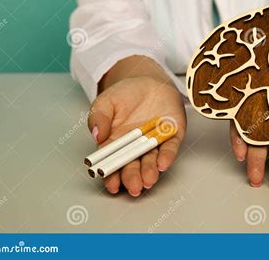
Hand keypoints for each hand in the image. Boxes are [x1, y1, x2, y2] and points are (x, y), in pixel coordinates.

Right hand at [88, 76, 185, 196]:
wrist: (149, 81)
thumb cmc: (125, 94)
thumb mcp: (105, 102)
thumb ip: (98, 118)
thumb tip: (96, 135)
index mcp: (116, 143)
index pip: (113, 163)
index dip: (112, 175)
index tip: (111, 184)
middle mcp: (136, 147)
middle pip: (134, 166)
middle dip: (133, 177)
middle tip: (133, 187)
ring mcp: (155, 142)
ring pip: (152, 160)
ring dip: (150, 171)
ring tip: (148, 180)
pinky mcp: (172, 135)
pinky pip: (170, 147)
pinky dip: (167, 156)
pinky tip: (163, 164)